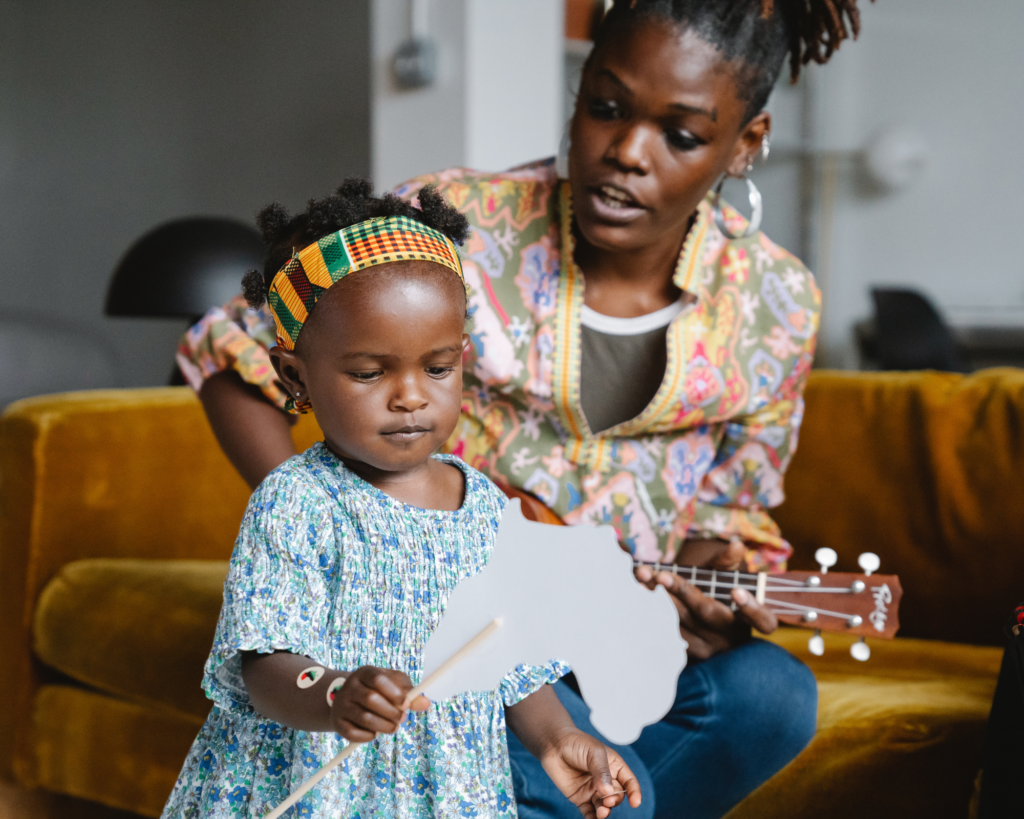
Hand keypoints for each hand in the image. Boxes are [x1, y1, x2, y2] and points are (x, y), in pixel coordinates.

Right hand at [328, 666, 429, 742]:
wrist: (345, 700)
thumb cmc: (377, 691)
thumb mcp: (393, 686)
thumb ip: (410, 693)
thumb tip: (426, 703)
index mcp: (365, 672)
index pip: (378, 679)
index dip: (394, 693)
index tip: (406, 704)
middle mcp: (350, 686)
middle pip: (371, 699)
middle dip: (390, 712)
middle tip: (401, 719)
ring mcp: (341, 705)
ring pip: (364, 718)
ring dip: (383, 726)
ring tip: (393, 727)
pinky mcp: (337, 723)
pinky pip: (353, 733)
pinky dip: (368, 736)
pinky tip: (375, 733)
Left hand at [539, 729, 641, 818]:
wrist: (554, 745)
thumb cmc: (577, 743)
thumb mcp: (594, 753)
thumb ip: (602, 772)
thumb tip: (608, 792)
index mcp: (614, 766)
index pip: (629, 782)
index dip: (634, 792)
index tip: (635, 802)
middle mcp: (605, 780)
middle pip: (617, 796)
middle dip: (615, 800)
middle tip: (607, 800)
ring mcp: (593, 790)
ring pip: (604, 806)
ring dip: (605, 811)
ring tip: (601, 812)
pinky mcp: (580, 798)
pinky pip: (589, 812)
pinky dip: (592, 818)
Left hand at [635, 538, 777, 659]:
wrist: (701, 619)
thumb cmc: (719, 593)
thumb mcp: (727, 577)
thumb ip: (729, 562)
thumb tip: (736, 545)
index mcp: (749, 620)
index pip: (763, 620)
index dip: (752, 608)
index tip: (736, 591)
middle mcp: (731, 637)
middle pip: (708, 613)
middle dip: (682, 591)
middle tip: (661, 574)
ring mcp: (708, 648)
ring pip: (683, 622)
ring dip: (659, 598)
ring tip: (642, 576)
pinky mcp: (685, 653)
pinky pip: (665, 630)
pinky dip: (650, 609)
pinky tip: (637, 591)